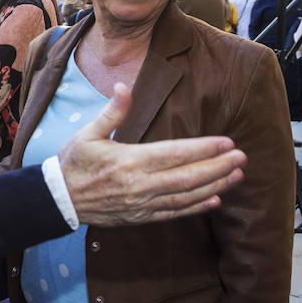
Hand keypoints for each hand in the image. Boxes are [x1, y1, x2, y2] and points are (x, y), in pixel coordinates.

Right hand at [59, 83, 245, 225]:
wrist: (60, 200)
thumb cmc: (74, 163)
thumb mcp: (88, 133)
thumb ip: (111, 111)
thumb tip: (124, 86)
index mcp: (129, 161)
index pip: (174, 154)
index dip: (203, 149)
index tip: (226, 142)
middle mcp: (139, 185)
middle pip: (188, 176)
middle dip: (218, 167)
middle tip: (242, 157)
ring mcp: (142, 203)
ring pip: (186, 196)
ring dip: (215, 186)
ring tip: (237, 175)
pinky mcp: (141, 216)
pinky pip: (175, 212)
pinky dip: (197, 207)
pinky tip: (215, 199)